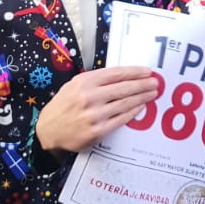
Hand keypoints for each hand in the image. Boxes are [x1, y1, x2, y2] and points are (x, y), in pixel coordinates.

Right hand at [36, 66, 161, 154]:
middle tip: (156, 82)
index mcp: (84, 82)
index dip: (135, 72)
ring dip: (142, 97)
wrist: (48, 131)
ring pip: (125, 103)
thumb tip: (121, 76)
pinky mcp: (98, 130)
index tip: (147, 71)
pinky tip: (141, 107)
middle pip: (124, 88)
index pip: (116, 74)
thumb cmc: (63, 106)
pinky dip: (133, 112)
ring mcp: (95, 114)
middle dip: (143, 84)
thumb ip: (94, 80)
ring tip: (152, 94)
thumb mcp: (73, 85)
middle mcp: (90, 96)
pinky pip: (121, 119)